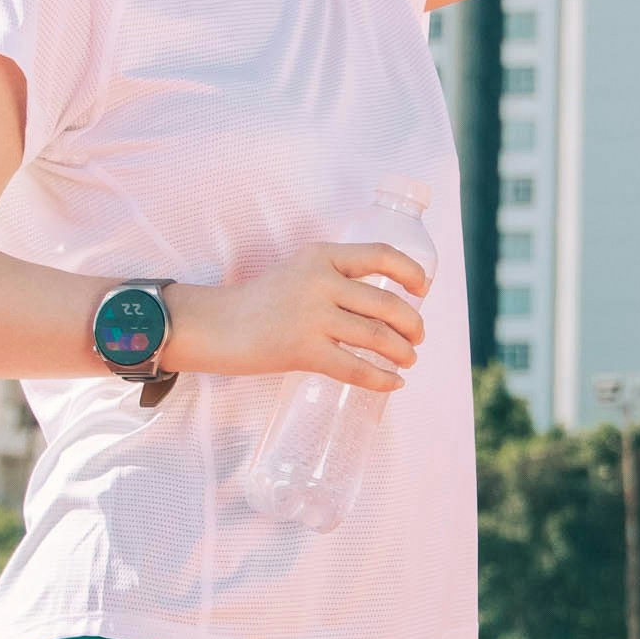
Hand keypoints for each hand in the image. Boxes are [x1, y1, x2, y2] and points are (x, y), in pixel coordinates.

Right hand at [168, 243, 428, 390]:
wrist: (216, 325)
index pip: (381, 255)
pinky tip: (394, 383)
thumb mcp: (298, 270)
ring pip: (376, 337)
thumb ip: (335, 276)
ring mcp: (311, 316)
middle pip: (386, 303)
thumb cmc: (261, 302)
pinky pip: (355, 368)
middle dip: (412, 324)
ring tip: (409, 360)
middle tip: (418, 337)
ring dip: (402, 352)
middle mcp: (319, 281)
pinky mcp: (303, 350)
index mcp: (321, 256)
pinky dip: (381, 379)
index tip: (423, 288)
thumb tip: (385, 301)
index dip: (411, 272)